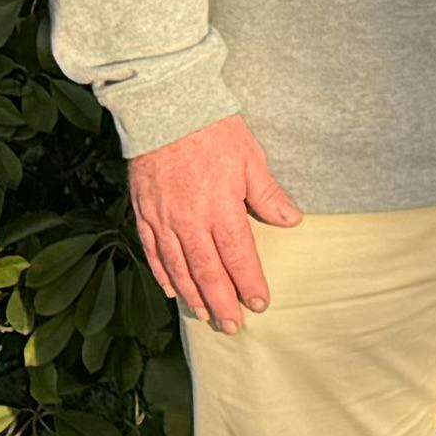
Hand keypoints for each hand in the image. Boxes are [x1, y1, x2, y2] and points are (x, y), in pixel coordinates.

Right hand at [129, 117, 300, 334]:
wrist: (165, 108)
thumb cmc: (213, 129)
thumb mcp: (251, 157)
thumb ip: (268, 194)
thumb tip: (291, 221)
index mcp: (220, 208)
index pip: (237, 256)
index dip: (248, 283)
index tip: (259, 304)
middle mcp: (188, 221)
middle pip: (206, 271)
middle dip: (221, 302)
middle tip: (232, 327)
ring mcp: (162, 219)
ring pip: (177, 267)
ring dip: (192, 295)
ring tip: (206, 315)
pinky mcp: (144, 212)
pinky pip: (152, 251)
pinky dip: (162, 274)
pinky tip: (171, 290)